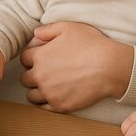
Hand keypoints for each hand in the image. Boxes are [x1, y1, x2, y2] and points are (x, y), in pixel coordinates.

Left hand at [18, 22, 132, 111]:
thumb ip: (48, 29)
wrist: (110, 67)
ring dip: (37, 91)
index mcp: (39, 56)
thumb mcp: (69, 28)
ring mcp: (49, 92)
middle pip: (25, 79)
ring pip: (31, 96)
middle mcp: (40, 75)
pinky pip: (44, 108)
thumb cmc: (92, 44)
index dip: (32, 57)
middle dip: (33, 75)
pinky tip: (56, 96)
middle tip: (46, 73)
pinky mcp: (60, 106)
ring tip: (49, 86)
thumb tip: (36, 33)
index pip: (24, 59)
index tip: (42, 58)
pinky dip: (47, 103)